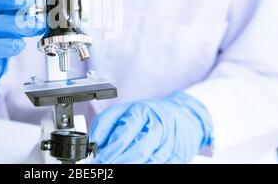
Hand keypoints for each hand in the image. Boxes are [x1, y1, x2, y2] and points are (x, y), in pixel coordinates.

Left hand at [90, 92, 213, 163]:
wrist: (184, 114)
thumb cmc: (150, 113)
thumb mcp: (126, 109)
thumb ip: (107, 122)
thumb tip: (94, 140)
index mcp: (141, 112)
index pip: (123, 132)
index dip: (109, 149)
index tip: (98, 159)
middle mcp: (157, 125)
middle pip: (138, 148)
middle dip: (119, 161)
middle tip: (105, 167)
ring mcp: (169, 140)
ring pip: (151, 159)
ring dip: (131, 166)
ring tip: (118, 169)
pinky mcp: (178, 154)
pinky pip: (162, 164)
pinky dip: (147, 167)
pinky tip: (136, 168)